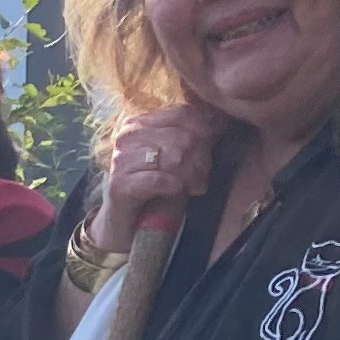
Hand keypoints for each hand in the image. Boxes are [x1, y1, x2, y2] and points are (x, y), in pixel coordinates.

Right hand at [87, 104, 221, 264]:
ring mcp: (120, 160)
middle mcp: (127, 137)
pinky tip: (177, 192)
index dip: (204, 131)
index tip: (209, 150)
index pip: (182, 113)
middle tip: (202, 176)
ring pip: (173, 158)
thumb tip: (219, 121)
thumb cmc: (154, 188)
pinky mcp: (119, 185)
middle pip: (182, 137)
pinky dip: (175, 187)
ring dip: (191, 175)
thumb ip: (192, 136)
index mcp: (139, 123)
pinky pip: (160, 180)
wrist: (126, 225)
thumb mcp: (175, 156)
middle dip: (200, 158)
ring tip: (194, 187)